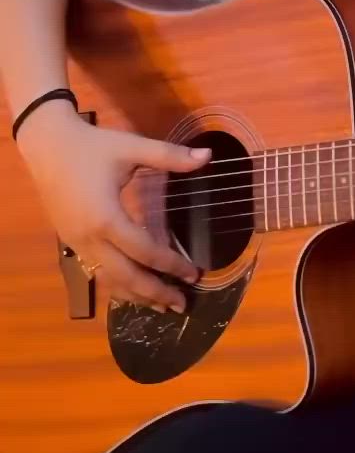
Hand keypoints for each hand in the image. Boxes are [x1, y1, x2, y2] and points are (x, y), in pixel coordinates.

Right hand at [16, 101, 209, 310]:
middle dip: (155, 293)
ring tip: (162, 306)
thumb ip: (170, 156)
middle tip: (183, 305)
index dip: (172, 265)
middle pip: (126, 277)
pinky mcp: (71, 243)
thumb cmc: (92, 146)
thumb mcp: (132, 147)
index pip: (145, 251)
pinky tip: (132, 290)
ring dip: (136, 295)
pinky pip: (97, 272)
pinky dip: (117, 285)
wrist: (47, 146)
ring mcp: (77, 244)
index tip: (195, 274)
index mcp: (107, 218)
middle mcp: (90, 238)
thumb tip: (208, 156)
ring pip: (109, 280)